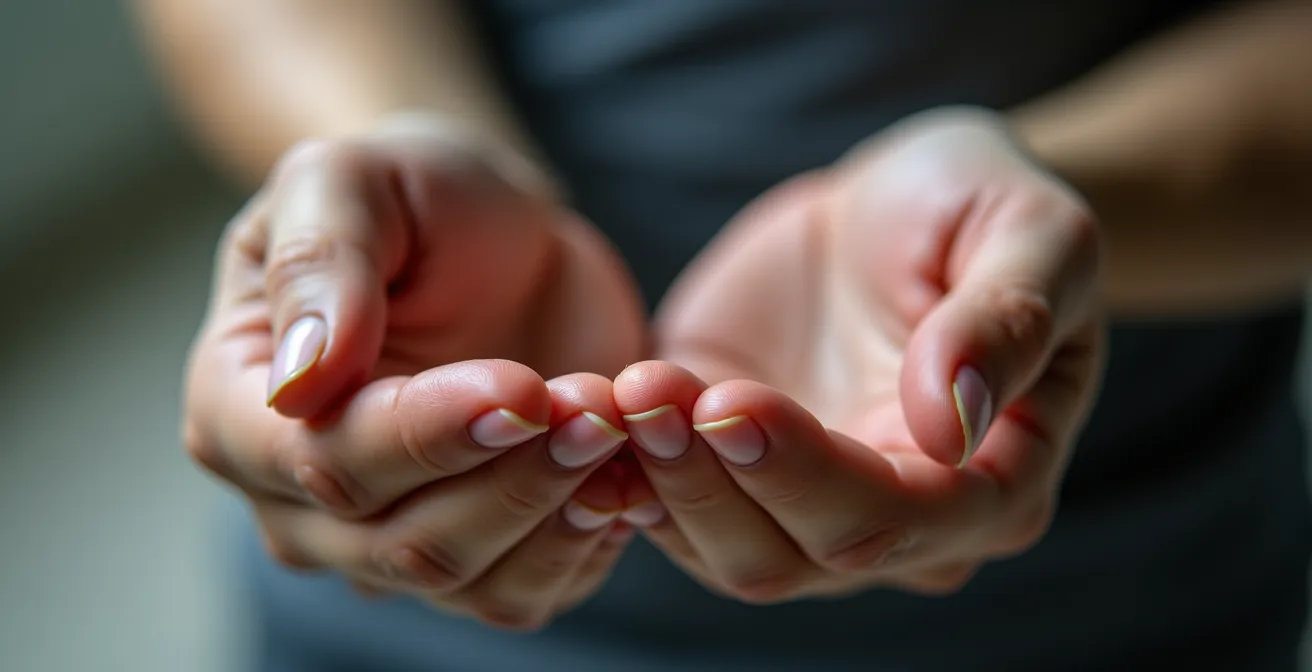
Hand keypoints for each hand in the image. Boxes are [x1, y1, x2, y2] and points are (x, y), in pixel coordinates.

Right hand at [182, 113, 646, 627]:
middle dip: (513, 474)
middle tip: (596, 401)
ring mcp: (387, 541)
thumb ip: (319, 264)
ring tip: (617, 421)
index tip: (523, 387)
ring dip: (558, 508)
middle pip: (400, 540)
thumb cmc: (412, 195)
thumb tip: (300, 384)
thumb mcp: (349, 179)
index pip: (322, 460)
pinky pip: (529, 588)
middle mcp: (299, 499)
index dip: (427, 434)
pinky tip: (625, 468)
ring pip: (470, 578)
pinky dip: (588, 540)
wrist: (497, 231)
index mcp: (240, 407)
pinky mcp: (481, 550)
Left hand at [615, 108, 1103, 601]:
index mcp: (995, 483)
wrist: (894, 207)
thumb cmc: (978, 208)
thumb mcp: (1032, 232)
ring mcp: (805, 506)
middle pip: (799, 554)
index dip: (811, 476)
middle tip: (651, 393)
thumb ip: (1005, 321)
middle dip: (716, 481)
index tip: (733, 404)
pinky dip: (623, 474)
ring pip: (723, 549)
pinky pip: (668, 506)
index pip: (905, 522)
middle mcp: (901, 524)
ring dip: (660, 480)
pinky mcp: (728, 472)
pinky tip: (589, 413)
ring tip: (621, 389)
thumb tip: (954, 422)